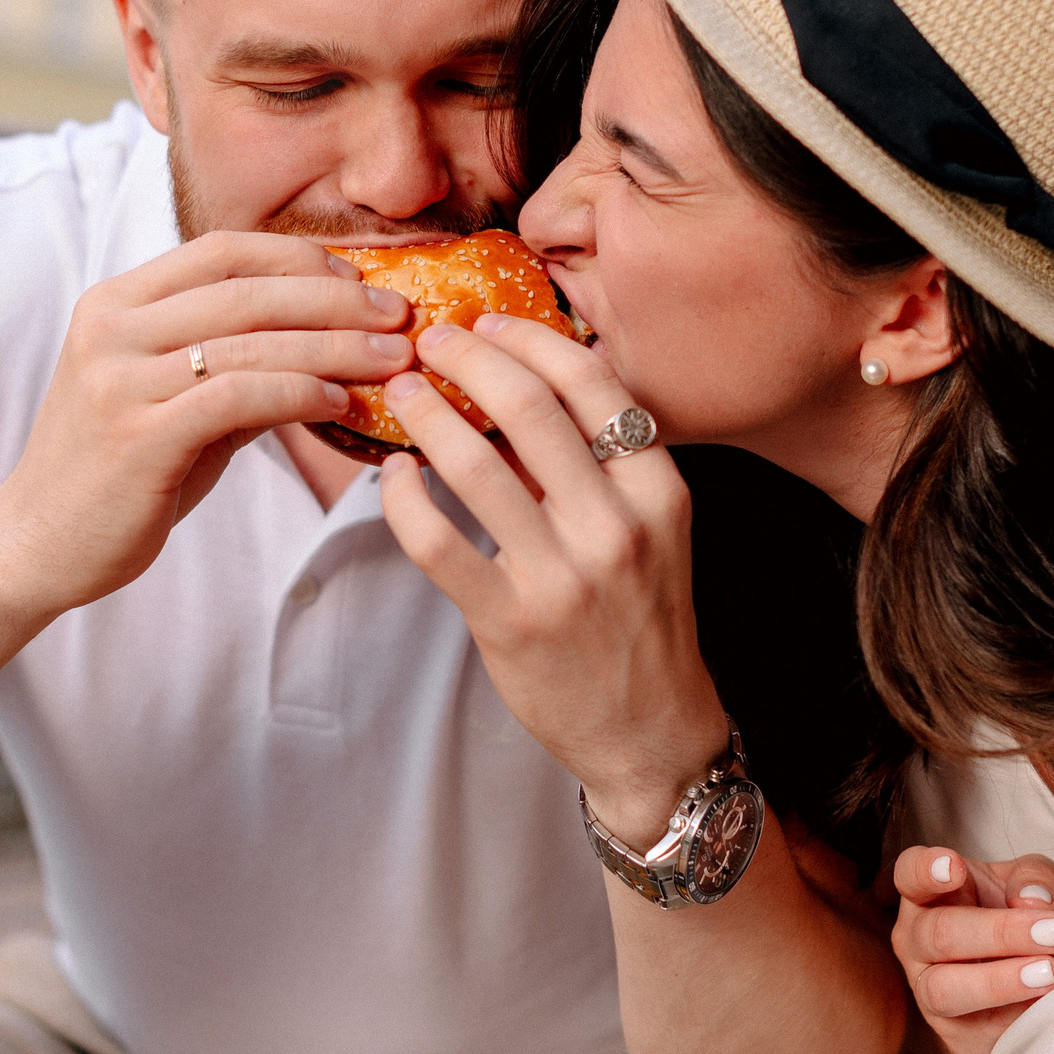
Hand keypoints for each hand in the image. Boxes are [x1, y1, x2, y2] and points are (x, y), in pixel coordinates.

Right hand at [0, 231, 412, 616]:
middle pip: (246, 290)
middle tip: (399, 315)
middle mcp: (112, 328)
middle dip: (335, 299)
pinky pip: (239, 396)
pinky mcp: (138, 434)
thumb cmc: (117, 473)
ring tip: (393, 359)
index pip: (221, 251)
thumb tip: (333, 339)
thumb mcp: (171, 400)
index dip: (297, 257)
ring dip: (335, 346)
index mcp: (114, 302)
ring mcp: (119, 379)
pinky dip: (300, 391)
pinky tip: (341, 403)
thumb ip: (234, 363)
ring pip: (251, 341)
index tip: (359, 279)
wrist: (37, 546)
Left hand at [373, 315, 727, 844]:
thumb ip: (598, 466)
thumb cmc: (642, 621)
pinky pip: (437, 541)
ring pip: (475, 465)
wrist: (652, 732)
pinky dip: (404, 498)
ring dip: (427, 413)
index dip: (531, 338)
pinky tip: (394, 474)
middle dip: (469, 356)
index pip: (593, 384)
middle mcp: (617, 527)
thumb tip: (516, 388)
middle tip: (431, 340)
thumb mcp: (650, 532)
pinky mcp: (510, 621)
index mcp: (659, 492)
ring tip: (402, 391)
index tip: (490, 321)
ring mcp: (563, 577)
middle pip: (530, 406)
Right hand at [891, 846, 1053, 1053]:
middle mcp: (916, 940)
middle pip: (940, 934)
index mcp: (928, 894)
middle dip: (1000, 933)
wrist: (1022, 985)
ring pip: (946, 989)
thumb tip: (1034, 900)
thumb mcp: (1035, 886)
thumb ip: (1036, 879)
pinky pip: (982, 1028)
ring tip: (1049, 973)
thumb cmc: (1018, 919)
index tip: (955, 867)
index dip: (926, 869)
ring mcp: (928, 989)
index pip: (910, 874)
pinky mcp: (956, 1032)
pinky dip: (1022, 1012)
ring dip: (1000, 982)